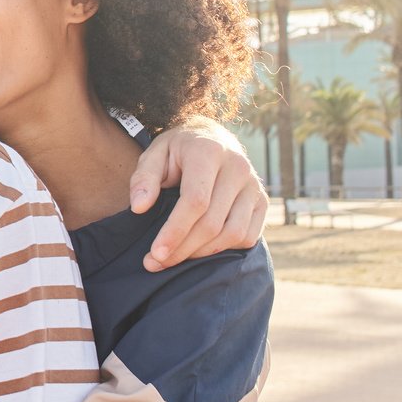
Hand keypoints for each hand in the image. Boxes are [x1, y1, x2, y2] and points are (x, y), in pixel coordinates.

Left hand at [129, 118, 268, 270]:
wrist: (212, 137)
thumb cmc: (177, 150)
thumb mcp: (154, 154)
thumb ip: (144, 179)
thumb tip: (139, 207)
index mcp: (208, 152)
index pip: (195, 201)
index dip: (176, 231)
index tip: (156, 253)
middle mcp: (237, 168)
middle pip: (213, 222)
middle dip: (183, 249)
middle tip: (156, 263)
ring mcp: (254, 186)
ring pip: (233, 233)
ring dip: (202, 253)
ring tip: (174, 258)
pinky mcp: (262, 201)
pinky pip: (248, 236)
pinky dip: (224, 249)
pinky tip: (199, 250)